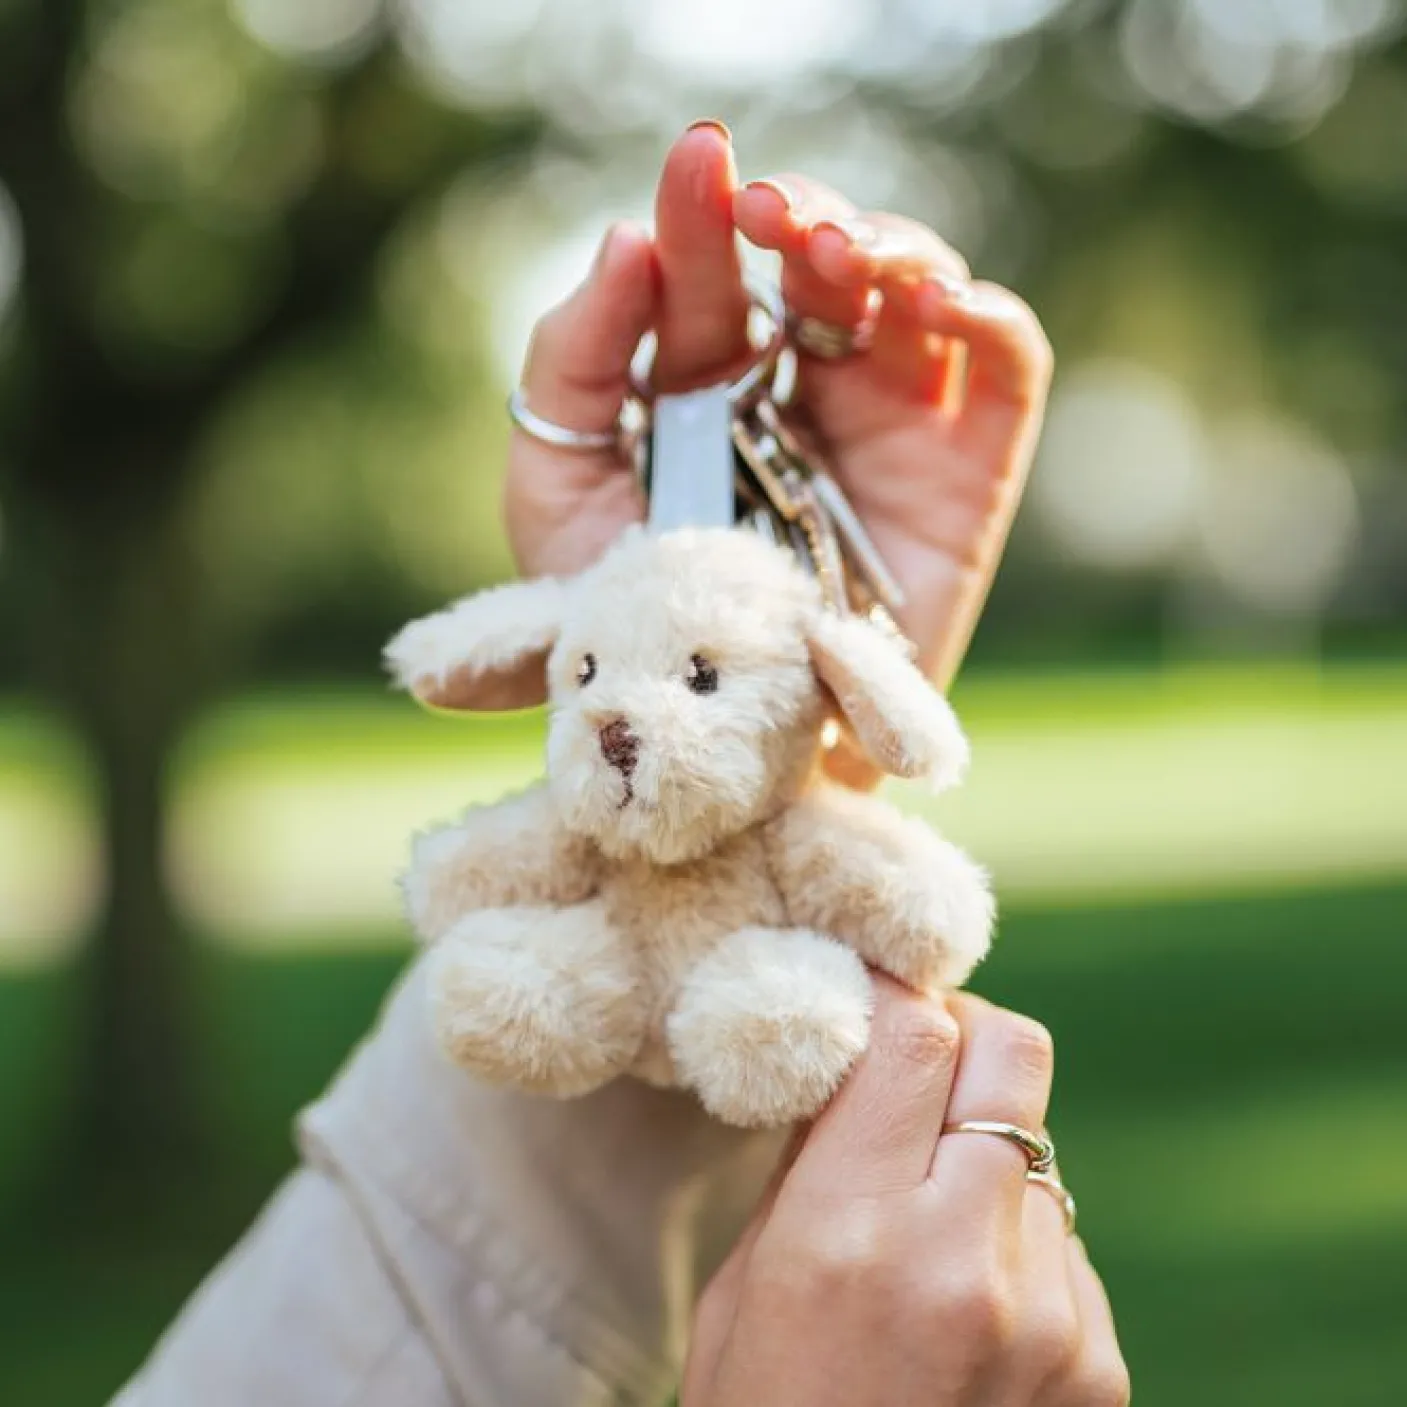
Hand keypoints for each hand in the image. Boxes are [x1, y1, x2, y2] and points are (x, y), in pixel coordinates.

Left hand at [504, 120, 1051, 703]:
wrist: (715, 749)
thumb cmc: (626, 630)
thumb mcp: (555, 494)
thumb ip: (567, 369)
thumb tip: (624, 240)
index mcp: (706, 386)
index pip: (714, 275)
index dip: (704, 213)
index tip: (694, 170)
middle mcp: (801, 392)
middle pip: (824, 261)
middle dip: (804, 214)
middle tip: (771, 213)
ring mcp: (887, 425)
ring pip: (917, 288)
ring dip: (891, 244)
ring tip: (839, 253)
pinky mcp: (964, 473)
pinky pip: (1005, 366)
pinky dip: (987, 312)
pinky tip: (934, 302)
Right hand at [680, 983, 1129, 1406]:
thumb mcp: (748, 1285)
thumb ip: (814, 1161)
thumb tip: (859, 1056)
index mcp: (850, 1230)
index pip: (913, 1034)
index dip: (898, 989)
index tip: (878, 985)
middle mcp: (963, 1255)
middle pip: (1011, 1053)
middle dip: (967, 1034)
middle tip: (926, 1060)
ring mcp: (1049, 1314)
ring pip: (1038, 1150)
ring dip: (988, 1155)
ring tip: (933, 1228)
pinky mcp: (1097, 1363)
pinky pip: (1065, 1242)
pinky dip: (1017, 1242)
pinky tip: (968, 1308)